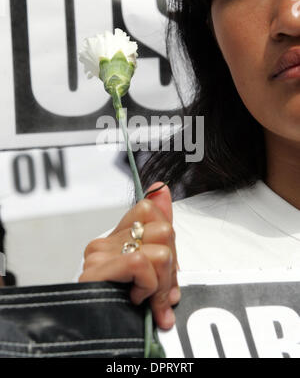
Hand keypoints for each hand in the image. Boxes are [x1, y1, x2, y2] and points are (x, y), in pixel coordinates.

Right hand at [79, 182, 179, 329]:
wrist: (100, 337)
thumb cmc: (126, 305)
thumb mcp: (153, 266)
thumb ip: (159, 227)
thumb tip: (160, 187)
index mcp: (117, 237)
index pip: (151, 209)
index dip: (168, 241)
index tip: (163, 268)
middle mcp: (105, 242)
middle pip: (164, 230)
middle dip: (171, 268)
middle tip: (159, 290)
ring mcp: (99, 255)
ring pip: (160, 250)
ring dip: (162, 284)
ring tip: (146, 297)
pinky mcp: (97, 270)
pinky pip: (140, 263)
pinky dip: (148, 287)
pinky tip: (135, 298)